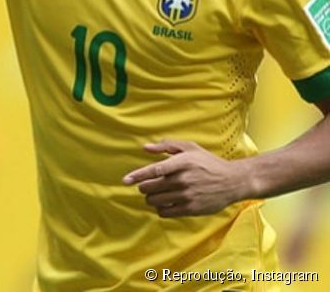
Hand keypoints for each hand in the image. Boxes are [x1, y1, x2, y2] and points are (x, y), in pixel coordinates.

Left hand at [122, 140, 249, 216]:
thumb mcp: (189, 147)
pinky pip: (166, 212)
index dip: (137, 175)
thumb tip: (146, 148)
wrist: (232, 181)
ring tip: (155, 194)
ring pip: (156, 201)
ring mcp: (187, 195)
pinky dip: (160, 209)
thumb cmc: (208, 162)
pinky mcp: (191, 209)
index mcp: (181, 163)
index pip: (154, 170)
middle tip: (146, 186)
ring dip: (150, 198)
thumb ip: (166, 146)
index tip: (125, 180)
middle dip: (144, 187)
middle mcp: (183, 180)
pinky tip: (164, 204)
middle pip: (151, 188)